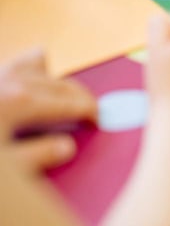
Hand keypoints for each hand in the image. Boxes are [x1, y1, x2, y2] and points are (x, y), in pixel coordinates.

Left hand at [0, 49, 96, 172]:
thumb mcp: (3, 169)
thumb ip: (37, 157)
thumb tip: (66, 146)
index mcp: (21, 101)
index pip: (69, 102)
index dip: (89, 111)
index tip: (98, 120)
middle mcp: (10, 81)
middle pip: (59, 82)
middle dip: (79, 95)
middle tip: (89, 110)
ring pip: (34, 63)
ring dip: (51, 76)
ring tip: (56, 89)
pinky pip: (12, 63)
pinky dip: (24, 68)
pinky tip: (21, 80)